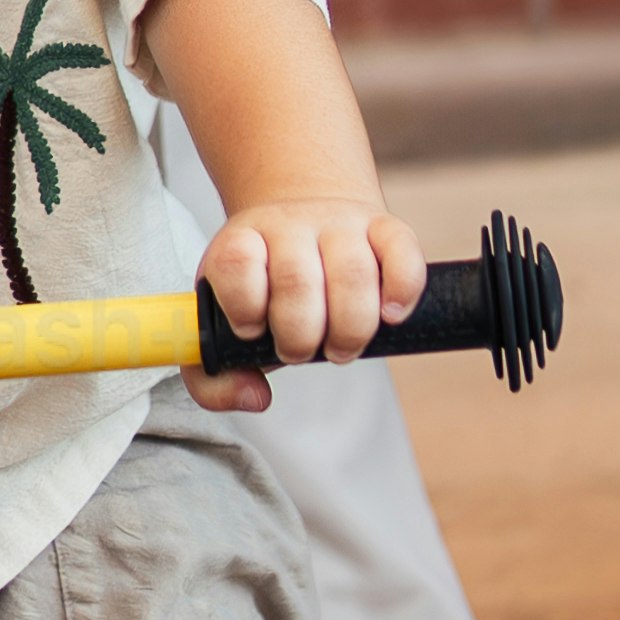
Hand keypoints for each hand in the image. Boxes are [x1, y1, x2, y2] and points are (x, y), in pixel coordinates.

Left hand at [187, 197, 424, 411]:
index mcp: (240, 241)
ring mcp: (339, 222)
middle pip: (297, 280)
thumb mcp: (225, 323)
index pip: (237, 263)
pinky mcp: (384, 227)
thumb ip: (216, 377)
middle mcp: (289, 224)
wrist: (304, 222)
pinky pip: (402, 251)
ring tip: (341, 346)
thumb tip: (255, 397)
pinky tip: (390, 316)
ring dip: (350, 328)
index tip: (251, 331)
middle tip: (303, 351)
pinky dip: (401, 290)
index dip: (245, 306)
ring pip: (352, 272)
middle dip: (301, 336)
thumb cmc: (265, 289)